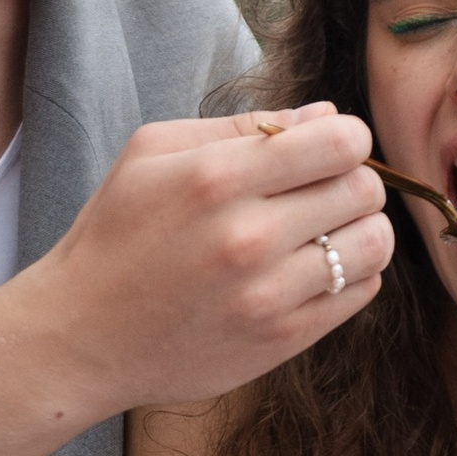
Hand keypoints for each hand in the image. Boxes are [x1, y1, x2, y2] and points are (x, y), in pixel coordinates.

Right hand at [6, 103, 393, 425]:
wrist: (81, 336)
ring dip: (360, 228)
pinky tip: (315, 268)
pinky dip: (352, 273)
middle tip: (321, 191)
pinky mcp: (282, 340)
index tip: (327, 148)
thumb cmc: (115, 233)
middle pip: (365, 190)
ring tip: (324, 230)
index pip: (340, 142)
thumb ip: (243, 127)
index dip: (346, 138)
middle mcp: (249, 238)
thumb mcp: (152, 154)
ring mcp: (269, 296)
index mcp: (217, 179)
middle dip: (353, 180)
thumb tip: (325, 114)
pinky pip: (361, 293)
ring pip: (375, 244)